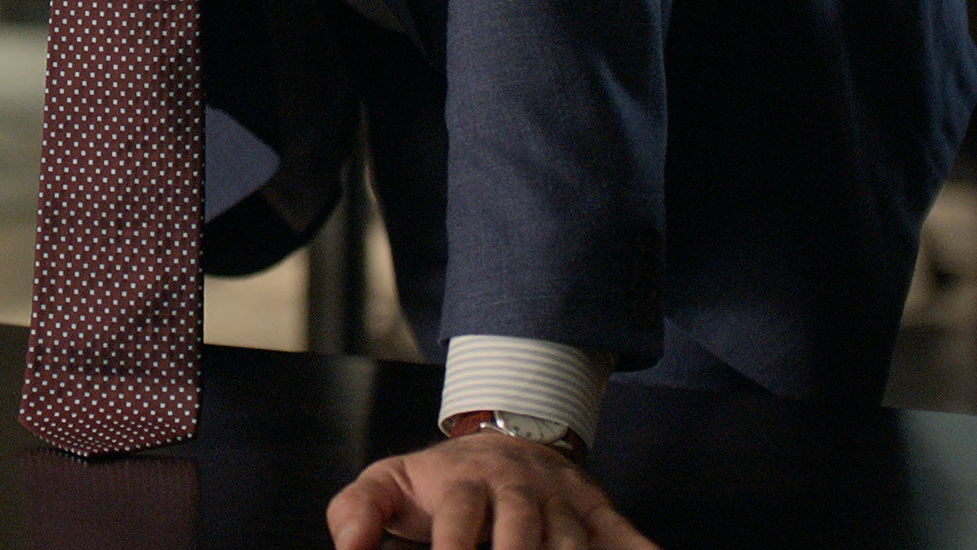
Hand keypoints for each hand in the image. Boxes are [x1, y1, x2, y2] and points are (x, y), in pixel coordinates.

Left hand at [327, 435, 657, 549]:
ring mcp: (564, 503)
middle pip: (524, 529)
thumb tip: (347, 548)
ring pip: (573, 541)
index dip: (456, 547)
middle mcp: (519, 489)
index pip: (462, 516)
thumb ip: (358, 510)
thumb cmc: (441, 481)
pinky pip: (629, 539)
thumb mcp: (390, 482)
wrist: (511, 437)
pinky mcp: (602, 517)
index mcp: (465, 481)